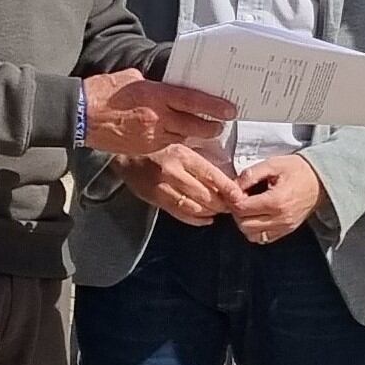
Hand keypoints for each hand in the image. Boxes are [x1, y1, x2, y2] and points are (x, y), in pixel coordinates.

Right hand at [82, 71, 234, 156]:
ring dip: (195, 135)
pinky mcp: (144, 149)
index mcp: (156, 96)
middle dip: (212, 127)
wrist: (79, 116)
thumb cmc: (104, 92)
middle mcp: (158, 118)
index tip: (230, 110)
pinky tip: (178, 136)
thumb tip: (168, 86)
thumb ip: (155, 84)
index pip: (193, 102)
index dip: (214, 107)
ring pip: (184, 138)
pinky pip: (168, 145)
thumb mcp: (132, 78)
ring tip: (204, 131)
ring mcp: (151, 136)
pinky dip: (177, 141)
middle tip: (221, 124)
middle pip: (195, 126)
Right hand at [115, 143, 243, 225]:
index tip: (239, 196)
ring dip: (210, 212)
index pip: (211, 175)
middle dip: (222, 204)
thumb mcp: (181, 144)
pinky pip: (179, 214)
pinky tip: (205, 218)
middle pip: (204, 195)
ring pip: (193, 207)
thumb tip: (225, 174)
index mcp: (183, 155)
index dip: (228, 188)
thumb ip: (200, 159)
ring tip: (220, 211)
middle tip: (233, 206)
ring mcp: (162, 188)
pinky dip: (195, 219)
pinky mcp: (155, 199)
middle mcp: (173, 172)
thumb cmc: (156, 149)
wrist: (125, 157)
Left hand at [232, 154, 325, 245]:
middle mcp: (280, 218)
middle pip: (244, 224)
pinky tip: (257, 216)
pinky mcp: (287, 230)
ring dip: (244, 223)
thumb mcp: (274, 164)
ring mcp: (285, 227)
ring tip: (249, 208)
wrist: (320, 181)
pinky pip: (263, 238)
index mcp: (276, 201)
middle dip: (237, 212)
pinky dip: (255, 230)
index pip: (242, 208)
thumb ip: (251, 174)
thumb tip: (233, 185)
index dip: (233, 199)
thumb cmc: (298, 170)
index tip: (236, 191)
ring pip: (251, 235)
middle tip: (240, 199)